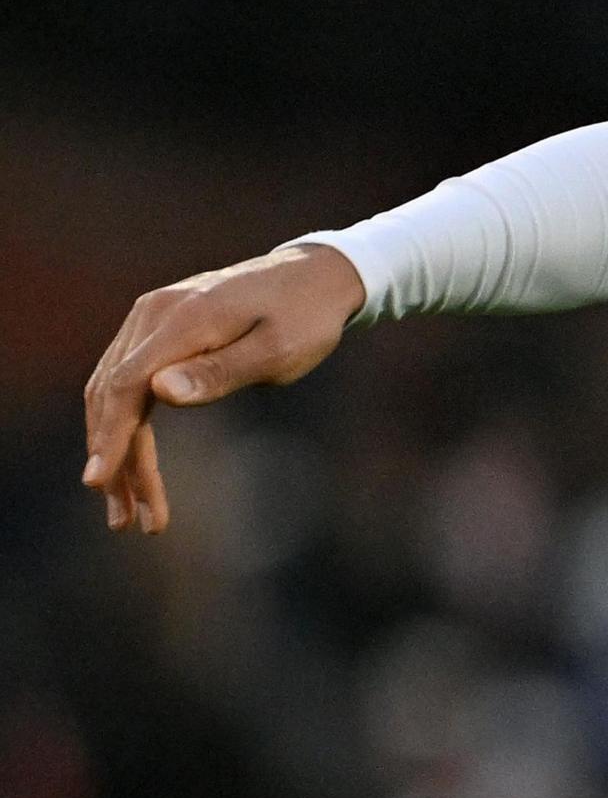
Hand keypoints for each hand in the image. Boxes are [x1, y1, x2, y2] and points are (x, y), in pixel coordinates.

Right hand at [81, 242, 365, 533]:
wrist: (316, 276)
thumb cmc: (307, 318)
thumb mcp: (279, 351)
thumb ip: (221, 373)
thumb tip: (160, 394)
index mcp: (182, 320)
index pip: (126, 386)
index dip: (111, 438)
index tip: (101, 484)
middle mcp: (154, 315)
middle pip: (113, 394)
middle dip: (116, 460)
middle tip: (128, 520)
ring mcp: (152, 319)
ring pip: (114, 391)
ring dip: (116, 449)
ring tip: (130, 508)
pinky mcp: (158, 328)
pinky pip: (128, 380)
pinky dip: (126, 424)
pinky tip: (132, 463)